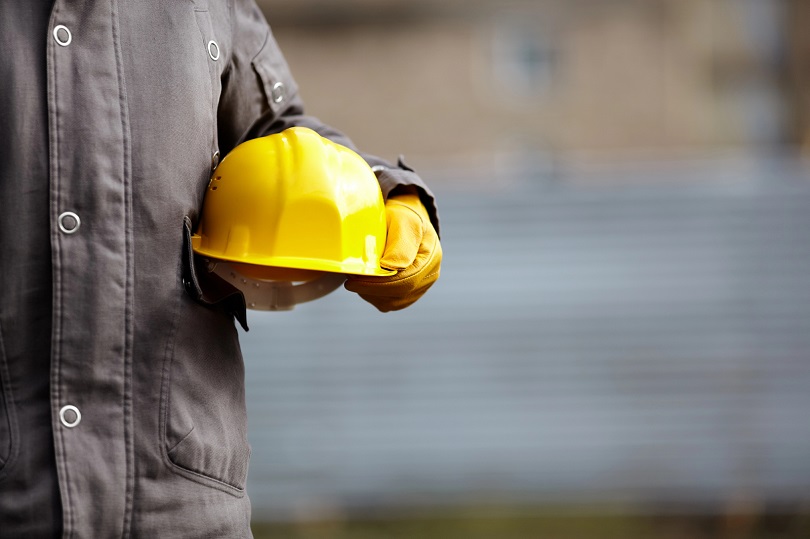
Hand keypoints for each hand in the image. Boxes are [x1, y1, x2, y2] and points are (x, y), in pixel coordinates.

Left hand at [344, 191, 441, 311]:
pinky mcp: (409, 294)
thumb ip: (400, 244)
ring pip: (393, 302)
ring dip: (371, 294)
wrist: (404, 221)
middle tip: (350, 282)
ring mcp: (420, 287)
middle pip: (400, 295)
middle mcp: (429, 276)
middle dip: (371, 290)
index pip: (406, 280)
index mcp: (431, 257)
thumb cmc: (401, 218)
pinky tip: (366, 282)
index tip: (355, 280)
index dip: (379, 284)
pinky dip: (374, 296)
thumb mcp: (402, 222)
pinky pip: (390, 303)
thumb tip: (390, 267)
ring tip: (357, 279)